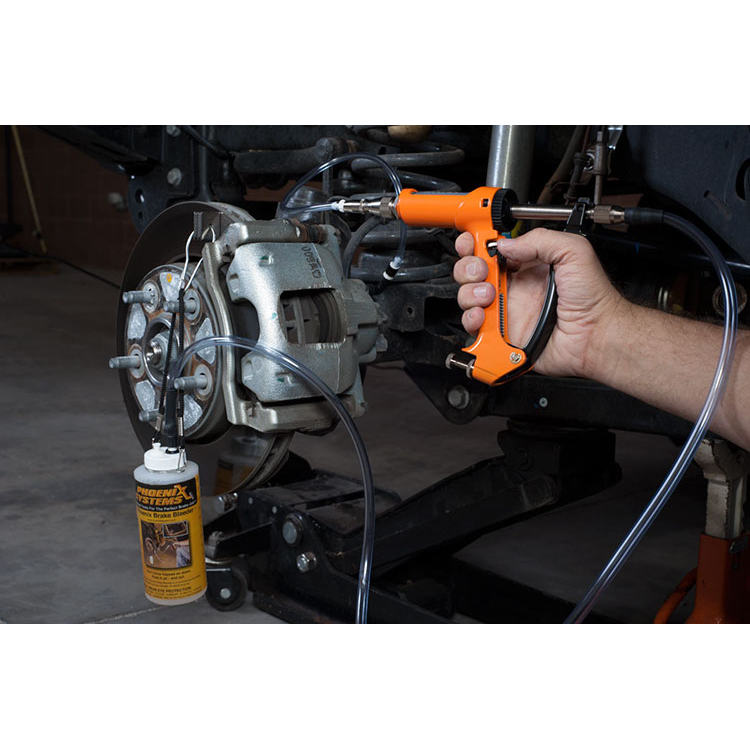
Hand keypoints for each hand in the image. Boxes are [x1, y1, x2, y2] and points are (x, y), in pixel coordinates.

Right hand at [453, 228, 625, 378]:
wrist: (595, 335)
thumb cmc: (592, 298)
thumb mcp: (574, 251)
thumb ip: (540, 239)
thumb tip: (505, 244)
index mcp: (525, 264)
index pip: (490, 248)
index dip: (476, 241)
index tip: (474, 241)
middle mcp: (511, 287)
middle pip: (471, 271)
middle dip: (468, 267)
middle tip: (482, 271)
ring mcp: (504, 311)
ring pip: (467, 297)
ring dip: (470, 293)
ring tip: (489, 296)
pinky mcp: (500, 335)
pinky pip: (474, 327)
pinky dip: (471, 320)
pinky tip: (483, 316)